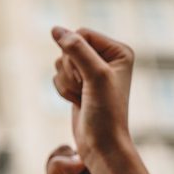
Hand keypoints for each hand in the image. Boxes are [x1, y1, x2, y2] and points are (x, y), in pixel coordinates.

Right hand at [51, 26, 134, 165]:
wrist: (101, 144)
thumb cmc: (106, 113)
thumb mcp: (95, 76)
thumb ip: (76, 49)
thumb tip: (55, 29)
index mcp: (119, 51)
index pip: (81, 33)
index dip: (76, 56)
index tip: (89, 79)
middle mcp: (107, 58)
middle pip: (69, 47)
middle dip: (71, 70)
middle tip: (87, 90)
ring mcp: (92, 70)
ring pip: (60, 61)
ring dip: (66, 82)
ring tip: (83, 97)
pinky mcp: (80, 82)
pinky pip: (57, 75)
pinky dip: (63, 90)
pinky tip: (77, 102)